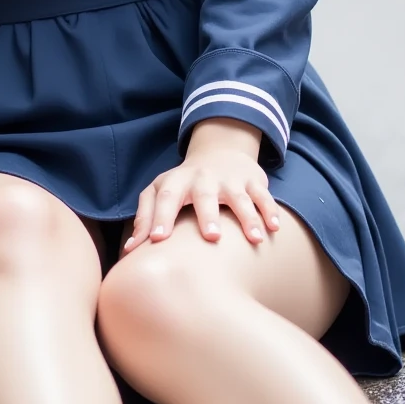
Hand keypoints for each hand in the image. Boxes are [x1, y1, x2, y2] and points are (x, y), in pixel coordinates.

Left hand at [124, 123, 279, 249]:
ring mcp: (230, 179)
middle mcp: (202, 179)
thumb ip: (144, 218)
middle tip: (211, 237)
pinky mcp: (252, 182)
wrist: (219, 153)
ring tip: (255, 238)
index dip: (158, 217)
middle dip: (207, 215)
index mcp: (176, 182)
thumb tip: (130, 250)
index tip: (157, 240)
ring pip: (239, 197)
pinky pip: (263, 195)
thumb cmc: (182, 185)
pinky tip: (275, 228)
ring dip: (247, 216)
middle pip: (204, 195)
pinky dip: (270, 210)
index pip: (164, 197)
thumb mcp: (159, 192)